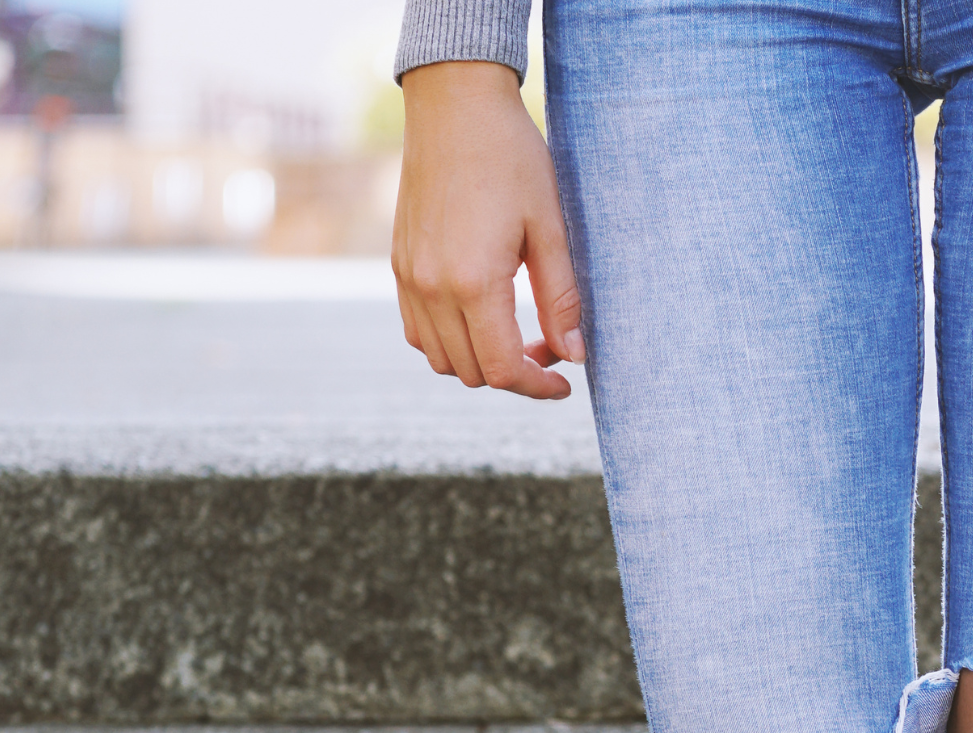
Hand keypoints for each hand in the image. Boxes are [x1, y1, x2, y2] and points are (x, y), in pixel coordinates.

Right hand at [393, 61, 584, 398]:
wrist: (455, 105)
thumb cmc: (512, 159)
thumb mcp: (551, 229)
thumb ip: (561, 300)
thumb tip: (574, 355)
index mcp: (473, 282)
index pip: (503, 370)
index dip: (538, 388)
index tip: (565, 385)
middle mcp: (431, 287)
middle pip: (473, 373)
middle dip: (515, 375)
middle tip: (550, 349)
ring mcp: (408, 277)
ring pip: (442, 359)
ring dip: (481, 362)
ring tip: (517, 336)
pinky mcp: (399, 265)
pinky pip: (418, 331)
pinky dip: (450, 341)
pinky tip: (482, 317)